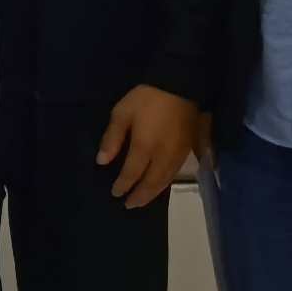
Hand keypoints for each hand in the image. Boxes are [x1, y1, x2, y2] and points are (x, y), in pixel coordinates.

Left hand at [95, 83, 208, 207]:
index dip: (123, 186)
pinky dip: (166, 183)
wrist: (180, 84)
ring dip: (153, 193)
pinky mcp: (189, 149)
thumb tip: (102, 162)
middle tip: (129, 205)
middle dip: (139, 196)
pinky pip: (176, 173)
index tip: (115, 193)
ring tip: (143, 200)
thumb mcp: (122, 114)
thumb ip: (112, 139)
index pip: (132, 174)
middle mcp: (163, 156)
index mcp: (145, 147)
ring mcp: (178, 154)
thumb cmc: (146, 98)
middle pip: (151, 183)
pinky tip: (160, 185)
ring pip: (165, 181)